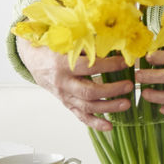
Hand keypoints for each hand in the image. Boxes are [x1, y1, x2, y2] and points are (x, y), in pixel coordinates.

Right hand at [17, 37, 133, 131]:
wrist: (34, 60)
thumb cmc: (52, 46)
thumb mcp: (65, 39)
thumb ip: (86, 40)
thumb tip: (112, 37)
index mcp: (62, 64)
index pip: (89, 67)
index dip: (109, 65)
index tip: (125, 62)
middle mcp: (63, 83)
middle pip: (88, 91)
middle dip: (111, 90)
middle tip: (129, 85)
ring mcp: (65, 96)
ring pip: (87, 106)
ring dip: (108, 107)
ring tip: (126, 104)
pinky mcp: (67, 104)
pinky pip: (81, 116)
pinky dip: (95, 123)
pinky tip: (110, 126)